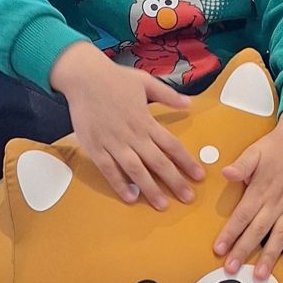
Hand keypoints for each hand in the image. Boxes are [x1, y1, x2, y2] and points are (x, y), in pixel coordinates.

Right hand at [50, 41, 204, 209]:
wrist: (83, 77)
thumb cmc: (115, 78)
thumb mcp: (146, 81)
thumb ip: (168, 95)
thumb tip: (189, 103)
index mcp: (146, 120)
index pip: (172, 145)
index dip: (186, 162)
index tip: (199, 176)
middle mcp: (132, 134)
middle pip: (157, 162)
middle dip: (174, 181)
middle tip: (188, 198)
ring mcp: (113, 142)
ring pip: (135, 170)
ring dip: (150, 188)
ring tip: (162, 205)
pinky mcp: (95, 147)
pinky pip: (109, 169)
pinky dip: (119, 184)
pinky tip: (130, 197)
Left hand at [212, 106, 282, 280]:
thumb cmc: (276, 146)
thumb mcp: (255, 150)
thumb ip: (241, 165)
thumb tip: (226, 173)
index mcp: (261, 188)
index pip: (242, 215)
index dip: (230, 233)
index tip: (219, 249)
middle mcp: (278, 200)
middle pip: (258, 230)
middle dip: (244, 250)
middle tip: (231, 269)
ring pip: (280, 234)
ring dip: (270, 255)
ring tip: (260, 274)